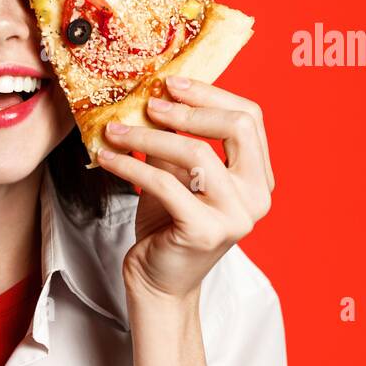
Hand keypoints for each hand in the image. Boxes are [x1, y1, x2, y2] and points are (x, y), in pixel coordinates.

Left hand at [96, 76, 274, 301]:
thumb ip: (175, 140)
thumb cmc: (167, 226)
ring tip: (115, 130)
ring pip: (196, 153)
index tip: (171, 83)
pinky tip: (107, 157)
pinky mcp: (204, 231)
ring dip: (148, 135)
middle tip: (149, 103)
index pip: (250, 119)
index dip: (210, 95)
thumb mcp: (175, 174)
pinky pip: (164, 183)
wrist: (158, 282)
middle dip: (189, 109)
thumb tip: (153, 96)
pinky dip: (130, 165)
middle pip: (237, 127)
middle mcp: (257, 196)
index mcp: (258, 177)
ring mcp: (235, 216)